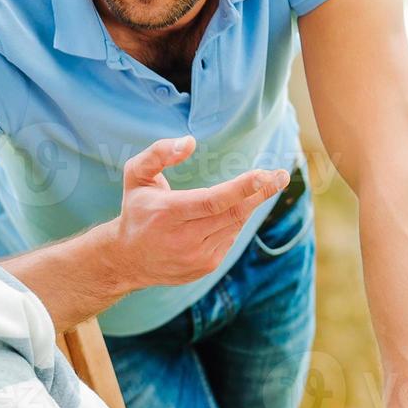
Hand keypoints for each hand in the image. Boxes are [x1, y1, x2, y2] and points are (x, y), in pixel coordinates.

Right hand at [104, 137, 288, 290]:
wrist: (127, 259)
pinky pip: (230, 238)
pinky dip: (232, 222)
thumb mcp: (136, 176)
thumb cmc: (136, 210)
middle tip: (280, 175)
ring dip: (247, 205)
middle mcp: (183, 238)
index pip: (212, 201)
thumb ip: (158, 154)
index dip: (241, 189)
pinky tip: (223, 214)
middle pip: (232, 212)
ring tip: (257, 187)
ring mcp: (196, 256)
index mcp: (167, 213)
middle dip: (260, 192)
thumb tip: (190, 142)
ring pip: (234, 224)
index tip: (265, 175)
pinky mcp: (206, 266)